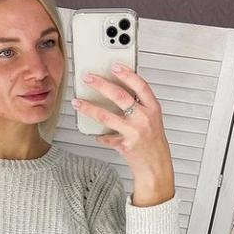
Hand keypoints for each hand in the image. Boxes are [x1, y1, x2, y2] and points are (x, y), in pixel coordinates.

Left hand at [71, 63, 172, 181]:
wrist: (156, 166)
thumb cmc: (152, 142)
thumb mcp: (152, 119)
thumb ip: (139, 105)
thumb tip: (117, 92)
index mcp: (153, 109)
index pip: (140, 85)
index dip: (127, 74)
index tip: (114, 66)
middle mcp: (144, 118)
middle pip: (119, 96)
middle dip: (101, 84)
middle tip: (88, 78)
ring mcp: (134, 132)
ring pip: (106, 116)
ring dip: (88, 108)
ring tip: (78, 102)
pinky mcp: (124, 145)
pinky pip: (105, 137)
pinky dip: (100, 135)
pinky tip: (97, 134)